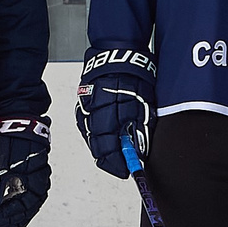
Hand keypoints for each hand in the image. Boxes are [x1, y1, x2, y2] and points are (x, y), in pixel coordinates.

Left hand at [0, 117, 50, 226]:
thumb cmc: (8, 138)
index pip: (18, 211)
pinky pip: (30, 195)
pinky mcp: (33, 173)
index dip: (3, 223)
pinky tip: (12, 210)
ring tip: (3, 225)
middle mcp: (36, 182)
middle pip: (25, 211)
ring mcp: (36, 177)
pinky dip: (21, 206)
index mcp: (30, 182)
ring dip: (15, 216)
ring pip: (29, 204)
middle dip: (9, 223)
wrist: (17, 118)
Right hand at [76, 47, 155, 177]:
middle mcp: (95, 113)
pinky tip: (107, 140)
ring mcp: (86, 109)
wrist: (118, 55)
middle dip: (111, 160)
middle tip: (123, 166)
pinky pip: (87, 127)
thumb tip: (138, 151)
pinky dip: (97, 137)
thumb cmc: (135, 76)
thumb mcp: (145, 104)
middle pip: (99, 148)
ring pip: (92, 139)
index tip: (128, 171)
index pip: (111, 149)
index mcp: (111, 113)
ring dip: (104, 149)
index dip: (120, 164)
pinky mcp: (82, 105)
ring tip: (117, 155)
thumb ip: (140, 128)